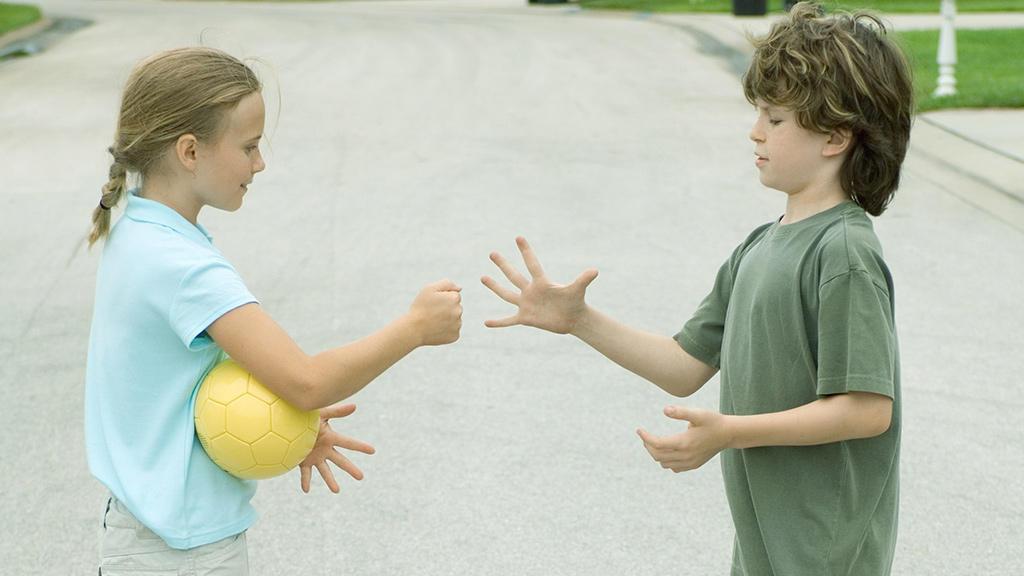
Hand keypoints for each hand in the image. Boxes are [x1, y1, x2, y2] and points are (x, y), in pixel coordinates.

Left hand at [299, 404, 374, 492]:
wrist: (289, 423)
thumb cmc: (306, 416)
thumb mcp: (322, 414)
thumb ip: (337, 411)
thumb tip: (354, 406)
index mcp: (331, 438)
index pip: (348, 443)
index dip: (360, 447)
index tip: (373, 451)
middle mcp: (325, 449)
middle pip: (340, 461)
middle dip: (351, 469)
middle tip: (361, 477)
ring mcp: (315, 456)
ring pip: (325, 471)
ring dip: (330, 481)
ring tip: (336, 491)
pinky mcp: (304, 461)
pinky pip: (305, 473)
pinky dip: (305, 482)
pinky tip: (306, 490)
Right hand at [408, 279, 462, 345]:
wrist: (413, 329)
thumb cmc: (420, 307)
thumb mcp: (430, 289)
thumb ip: (446, 284)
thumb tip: (459, 288)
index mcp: (454, 298)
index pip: (455, 295)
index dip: (443, 298)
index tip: (434, 303)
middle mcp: (459, 311)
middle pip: (456, 307)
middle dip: (447, 308)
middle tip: (433, 313)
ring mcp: (458, 325)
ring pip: (455, 319)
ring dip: (447, 319)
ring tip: (434, 321)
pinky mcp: (455, 336)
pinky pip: (453, 330)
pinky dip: (446, 330)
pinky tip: (436, 329)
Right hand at [481, 236, 597, 333]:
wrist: (572, 319)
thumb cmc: (575, 302)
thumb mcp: (577, 290)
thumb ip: (583, 280)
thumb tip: (595, 271)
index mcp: (542, 282)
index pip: (532, 264)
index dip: (526, 251)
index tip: (519, 237)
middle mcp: (531, 291)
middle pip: (514, 275)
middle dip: (503, 265)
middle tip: (492, 253)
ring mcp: (526, 304)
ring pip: (507, 294)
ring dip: (495, 287)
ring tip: (482, 277)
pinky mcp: (525, 318)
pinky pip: (509, 320)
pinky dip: (499, 322)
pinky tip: (486, 323)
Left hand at [637, 406, 730, 472]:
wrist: (729, 434)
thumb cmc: (713, 421)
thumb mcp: (698, 413)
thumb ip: (681, 412)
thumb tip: (664, 410)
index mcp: (685, 443)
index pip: (657, 444)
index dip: (645, 437)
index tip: (639, 430)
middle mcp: (686, 455)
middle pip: (658, 455)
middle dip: (647, 445)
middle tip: (644, 435)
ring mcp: (690, 462)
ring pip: (664, 463)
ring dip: (656, 453)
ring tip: (652, 442)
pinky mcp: (694, 465)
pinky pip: (674, 468)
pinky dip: (666, 461)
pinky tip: (666, 451)